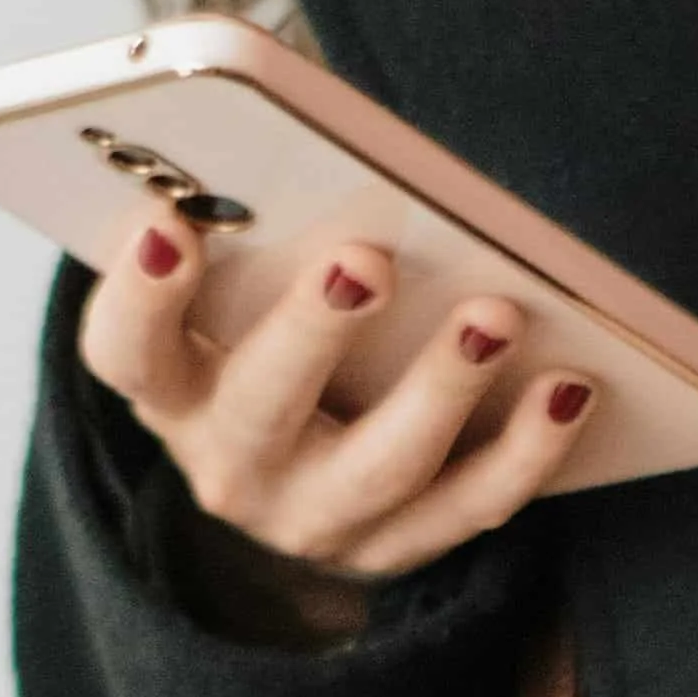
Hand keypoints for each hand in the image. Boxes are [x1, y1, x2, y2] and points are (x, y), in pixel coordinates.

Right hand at [76, 206, 599, 578]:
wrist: (302, 490)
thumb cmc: (269, 346)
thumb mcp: (231, 301)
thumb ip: (253, 235)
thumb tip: (323, 148)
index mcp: (171, 388)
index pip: (126, 351)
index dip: (139, 293)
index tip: (168, 219)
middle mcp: (230, 464)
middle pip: (260, 405)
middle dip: (313, 330)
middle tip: (366, 256)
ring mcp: (317, 517)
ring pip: (382, 464)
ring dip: (443, 386)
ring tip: (498, 313)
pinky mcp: (401, 548)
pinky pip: (473, 506)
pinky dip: (528, 449)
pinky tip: (572, 386)